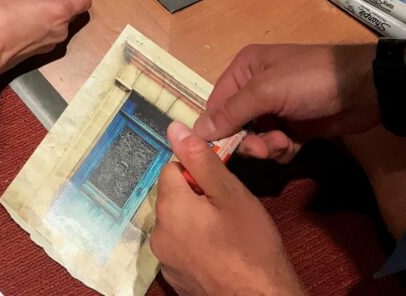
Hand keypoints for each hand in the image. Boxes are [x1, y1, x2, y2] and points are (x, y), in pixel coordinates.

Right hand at [0, 0, 90, 73]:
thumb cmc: (5, 17)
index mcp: (60, 13)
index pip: (83, 0)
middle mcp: (59, 30)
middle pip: (61, 9)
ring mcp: (48, 42)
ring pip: (46, 18)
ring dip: (31, 4)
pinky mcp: (35, 50)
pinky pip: (37, 29)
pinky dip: (27, 18)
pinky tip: (5, 8)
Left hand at [150, 122, 304, 295]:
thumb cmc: (251, 246)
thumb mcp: (230, 193)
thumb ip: (200, 159)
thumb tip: (173, 128)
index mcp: (169, 207)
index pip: (173, 168)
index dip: (198, 172)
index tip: (221, 186)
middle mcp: (158, 234)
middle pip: (174, 196)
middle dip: (197, 197)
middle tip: (229, 212)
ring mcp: (166, 261)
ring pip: (179, 222)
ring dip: (197, 222)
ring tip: (228, 235)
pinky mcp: (176, 280)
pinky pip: (182, 248)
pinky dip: (197, 246)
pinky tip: (222, 255)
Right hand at [193, 44, 378, 162]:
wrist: (361, 90)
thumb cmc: (307, 81)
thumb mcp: (265, 91)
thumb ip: (232, 111)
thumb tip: (197, 130)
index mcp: (244, 69)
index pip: (217, 102)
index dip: (216, 127)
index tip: (216, 151)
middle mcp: (256, 87)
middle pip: (236, 124)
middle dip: (247, 140)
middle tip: (261, 148)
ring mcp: (277, 108)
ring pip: (256, 138)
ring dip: (266, 146)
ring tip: (283, 143)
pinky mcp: (295, 126)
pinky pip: (275, 145)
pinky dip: (281, 150)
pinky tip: (294, 146)